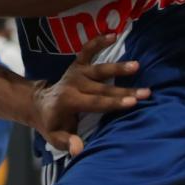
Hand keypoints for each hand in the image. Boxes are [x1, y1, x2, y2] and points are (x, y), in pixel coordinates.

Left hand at [30, 34, 150, 155]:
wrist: (38, 104)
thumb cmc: (51, 123)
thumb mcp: (54, 137)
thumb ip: (66, 142)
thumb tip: (78, 149)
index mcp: (69, 101)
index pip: (96, 103)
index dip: (114, 103)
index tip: (133, 102)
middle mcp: (74, 84)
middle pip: (103, 88)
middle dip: (125, 90)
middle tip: (146, 92)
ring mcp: (76, 72)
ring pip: (100, 69)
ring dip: (118, 67)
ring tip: (137, 65)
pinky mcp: (77, 65)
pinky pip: (87, 50)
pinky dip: (98, 41)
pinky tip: (113, 34)